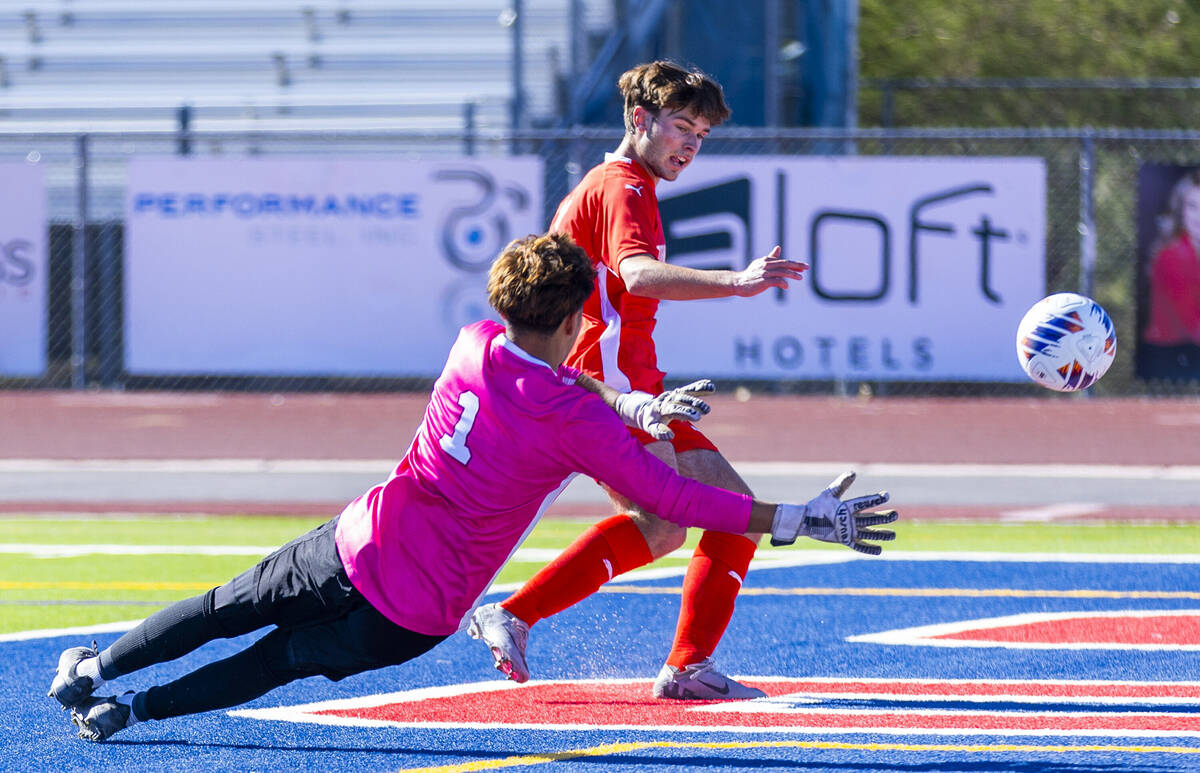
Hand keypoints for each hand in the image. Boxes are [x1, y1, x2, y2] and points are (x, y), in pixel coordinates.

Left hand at [614, 380, 714, 440]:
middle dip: (694, 403)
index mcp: (661, 407)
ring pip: (686, 391)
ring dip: (699, 390)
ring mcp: (673, 394)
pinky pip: (689, 388)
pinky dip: (699, 386)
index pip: (674, 409)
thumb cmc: (649, 420)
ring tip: (712, 389)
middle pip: (681, 400)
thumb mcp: (650, 428)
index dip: (685, 412)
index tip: (698, 418)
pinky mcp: (678, 393)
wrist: (645, 409)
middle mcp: (667, 399)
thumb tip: (670, 437)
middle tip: (707, 410)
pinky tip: (710, 384)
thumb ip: (658, 432)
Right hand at [731, 246, 808, 296]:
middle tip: (807, 268)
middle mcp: (766, 265)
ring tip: (800, 278)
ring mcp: (764, 273)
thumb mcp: (760, 263)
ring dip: (792, 274)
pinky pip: (776, 281)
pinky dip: (783, 283)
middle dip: (797, 266)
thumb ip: (771, 257)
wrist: (737, 283)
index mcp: (766, 260)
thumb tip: (778, 247)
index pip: (784, 261)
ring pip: (782, 272)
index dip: (794, 264)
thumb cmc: (750, 275)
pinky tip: (786, 286)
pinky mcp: (763, 281)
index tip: (803, 267)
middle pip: (785, 264)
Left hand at [770, 471, 896, 554]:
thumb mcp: (829, 494)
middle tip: (895, 514)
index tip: (886, 495)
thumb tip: (853, 473)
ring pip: (869, 533)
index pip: (865, 503)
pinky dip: (869, 548)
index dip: (875, 499)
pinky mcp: (845, 540)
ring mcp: (849, 530)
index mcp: (849, 507)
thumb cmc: (816, 506)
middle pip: (871, 519)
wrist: (806, 521)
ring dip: (881, 534)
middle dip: (883, 517)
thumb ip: (841, 484)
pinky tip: (880, 550)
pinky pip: (859, 546)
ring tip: (892, 535)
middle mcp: (852, 519)